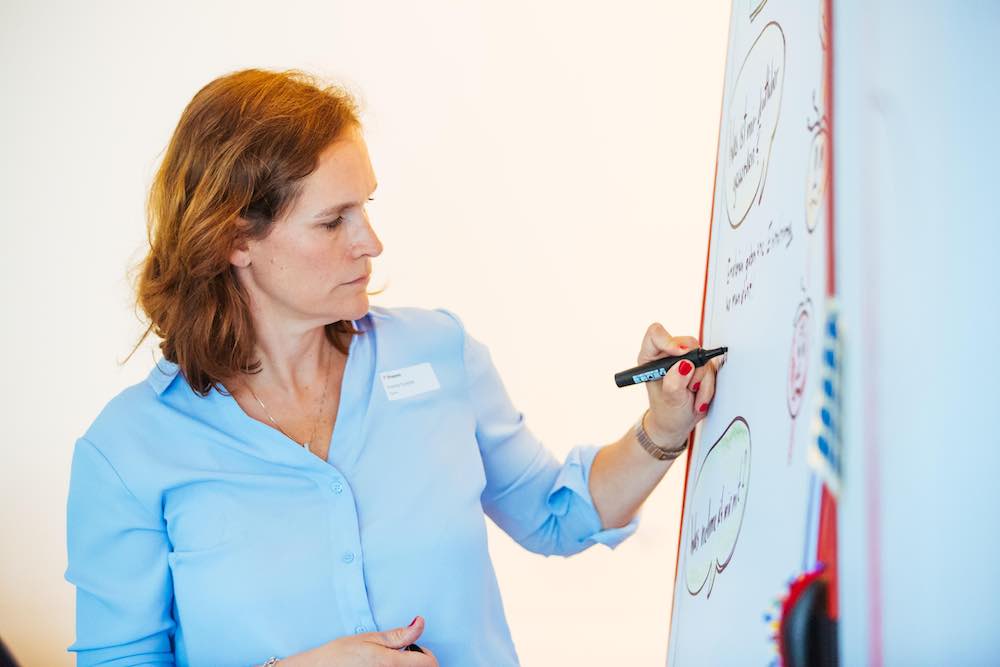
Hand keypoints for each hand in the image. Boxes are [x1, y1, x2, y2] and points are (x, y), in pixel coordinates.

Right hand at [276, 616, 438, 666]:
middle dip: (419, 662)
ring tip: (391, 662)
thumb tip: (421, 622)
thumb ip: (399, 634)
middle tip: (404, 655)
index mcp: (392, 663)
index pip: (429, 663)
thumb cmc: (341, 653)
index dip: (428, 655)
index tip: (417, 650)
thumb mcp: (370, 637)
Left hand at [637, 323, 720, 447]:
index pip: (655, 335)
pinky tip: (698, 396)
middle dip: (693, 369)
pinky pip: (712, 368)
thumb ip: (674, 383)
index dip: (669, 341)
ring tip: (692, 396)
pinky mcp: (700, 365)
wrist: (679, 421)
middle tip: (690, 388)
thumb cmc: (667, 412)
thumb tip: (684, 365)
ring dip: (701, 382)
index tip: (680, 354)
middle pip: (687, 343)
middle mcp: (668, 355)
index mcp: (650, 358)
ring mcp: (686, 359)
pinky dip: (709, 385)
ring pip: (703, 358)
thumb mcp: (669, 401)